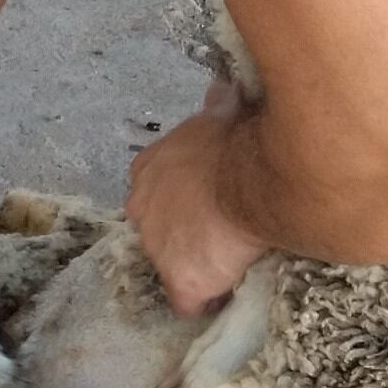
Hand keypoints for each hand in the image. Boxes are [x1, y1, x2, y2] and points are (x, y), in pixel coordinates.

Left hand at [124, 77, 265, 314]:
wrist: (248, 179)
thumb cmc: (235, 142)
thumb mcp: (222, 116)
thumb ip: (216, 106)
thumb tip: (220, 86)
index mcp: (147, 170)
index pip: (158, 194)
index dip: (185, 204)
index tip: (210, 208)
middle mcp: (139, 209)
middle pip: (160, 230)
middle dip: (186, 235)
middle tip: (223, 234)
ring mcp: (155, 248)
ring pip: (172, 266)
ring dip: (199, 266)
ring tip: (232, 264)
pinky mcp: (181, 281)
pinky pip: (189, 302)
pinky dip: (208, 300)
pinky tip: (228, 294)